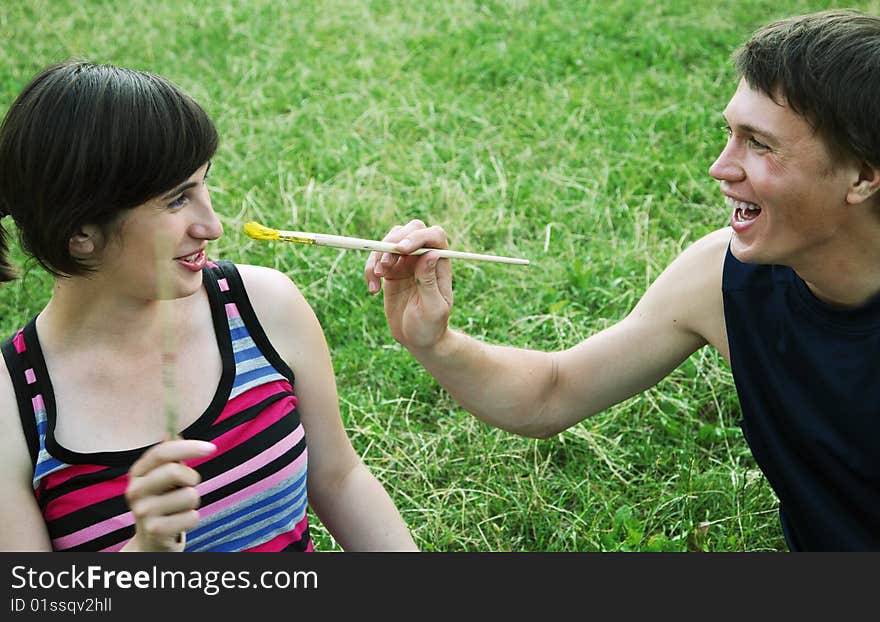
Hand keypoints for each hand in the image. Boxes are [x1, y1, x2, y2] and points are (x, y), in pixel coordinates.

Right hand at [124, 439, 215, 551]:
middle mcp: (135, 491)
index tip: (211, 448)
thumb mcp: (161, 477)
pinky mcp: (155, 531)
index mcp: (137, 472)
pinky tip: (179, 522)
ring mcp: (143, 512)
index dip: (188, 447)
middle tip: (188, 486)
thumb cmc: (163, 500)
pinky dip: (192, 519)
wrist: (150, 540)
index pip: (162, 452)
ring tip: (179, 508)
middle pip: (175, 471)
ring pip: (189, 496)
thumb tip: (172, 431)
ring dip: (193, 502)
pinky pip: (192, 517)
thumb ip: (169, 455)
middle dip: (192, 478)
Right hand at [364, 220, 453, 349]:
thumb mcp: (433, 307)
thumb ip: (430, 281)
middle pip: (411, 230)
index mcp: (441, 263)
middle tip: (384, 263)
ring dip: (379, 255)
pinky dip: (370, 270)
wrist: (418, 339)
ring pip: (390, 241)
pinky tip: (372, 290)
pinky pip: (376, 259)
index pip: (434, 236)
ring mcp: (406, 262)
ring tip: (377, 278)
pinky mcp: (390, 271)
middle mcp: (424, 258)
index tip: (402, 249)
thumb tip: (431, 254)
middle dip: (394, 240)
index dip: (418, 236)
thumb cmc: (431, 326)